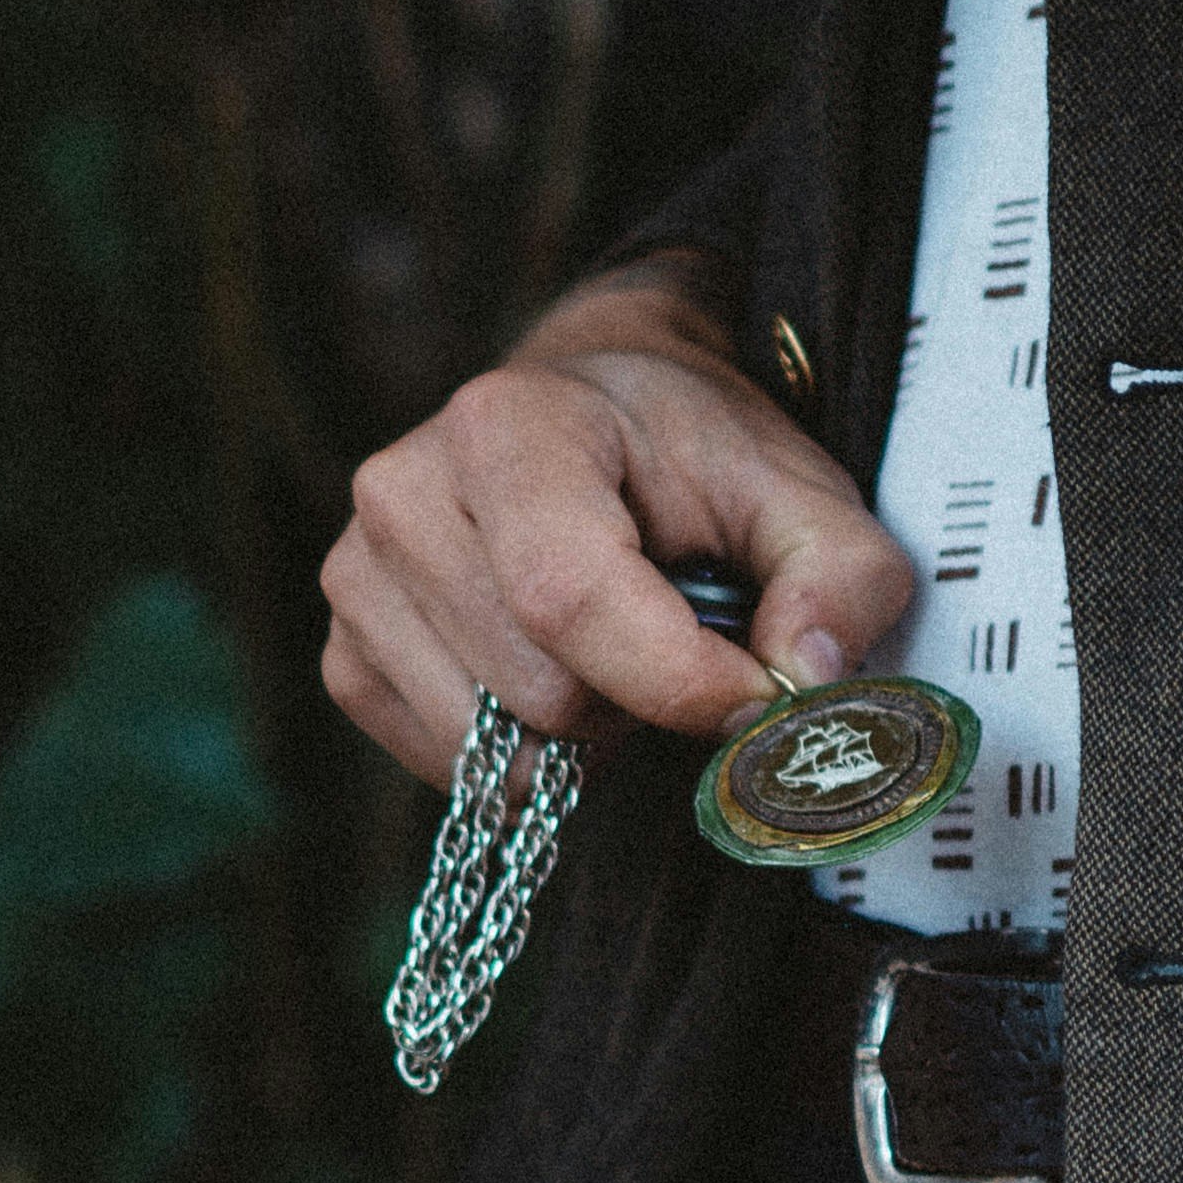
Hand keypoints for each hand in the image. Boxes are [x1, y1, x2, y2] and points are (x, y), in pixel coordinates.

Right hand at [318, 258, 917, 786]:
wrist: (589, 415)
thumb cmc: (691, 458)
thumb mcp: (799, 491)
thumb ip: (839, 578)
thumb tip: (803, 683)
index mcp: (509, 428)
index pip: (569, 601)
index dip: (676, 681)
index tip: (753, 698)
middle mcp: (403, 494)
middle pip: (543, 697)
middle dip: (634, 704)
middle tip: (669, 636)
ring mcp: (356, 579)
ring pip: (494, 750)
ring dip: (579, 736)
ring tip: (605, 651)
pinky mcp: (343, 656)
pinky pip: (446, 768)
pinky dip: (518, 753)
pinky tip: (547, 675)